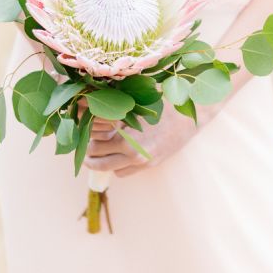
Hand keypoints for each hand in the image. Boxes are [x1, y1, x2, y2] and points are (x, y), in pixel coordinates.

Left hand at [78, 97, 197, 177]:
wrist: (190, 113)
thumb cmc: (163, 100)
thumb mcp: (137, 100)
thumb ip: (117, 106)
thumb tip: (94, 103)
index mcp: (126, 132)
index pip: (94, 141)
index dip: (85, 136)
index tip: (82, 131)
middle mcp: (131, 149)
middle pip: (98, 158)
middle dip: (89, 153)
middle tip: (85, 146)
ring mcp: (141, 160)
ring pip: (110, 169)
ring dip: (102, 161)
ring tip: (99, 151)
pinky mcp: (149, 165)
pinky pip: (124, 172)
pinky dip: (118, 166)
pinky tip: (119, 154)